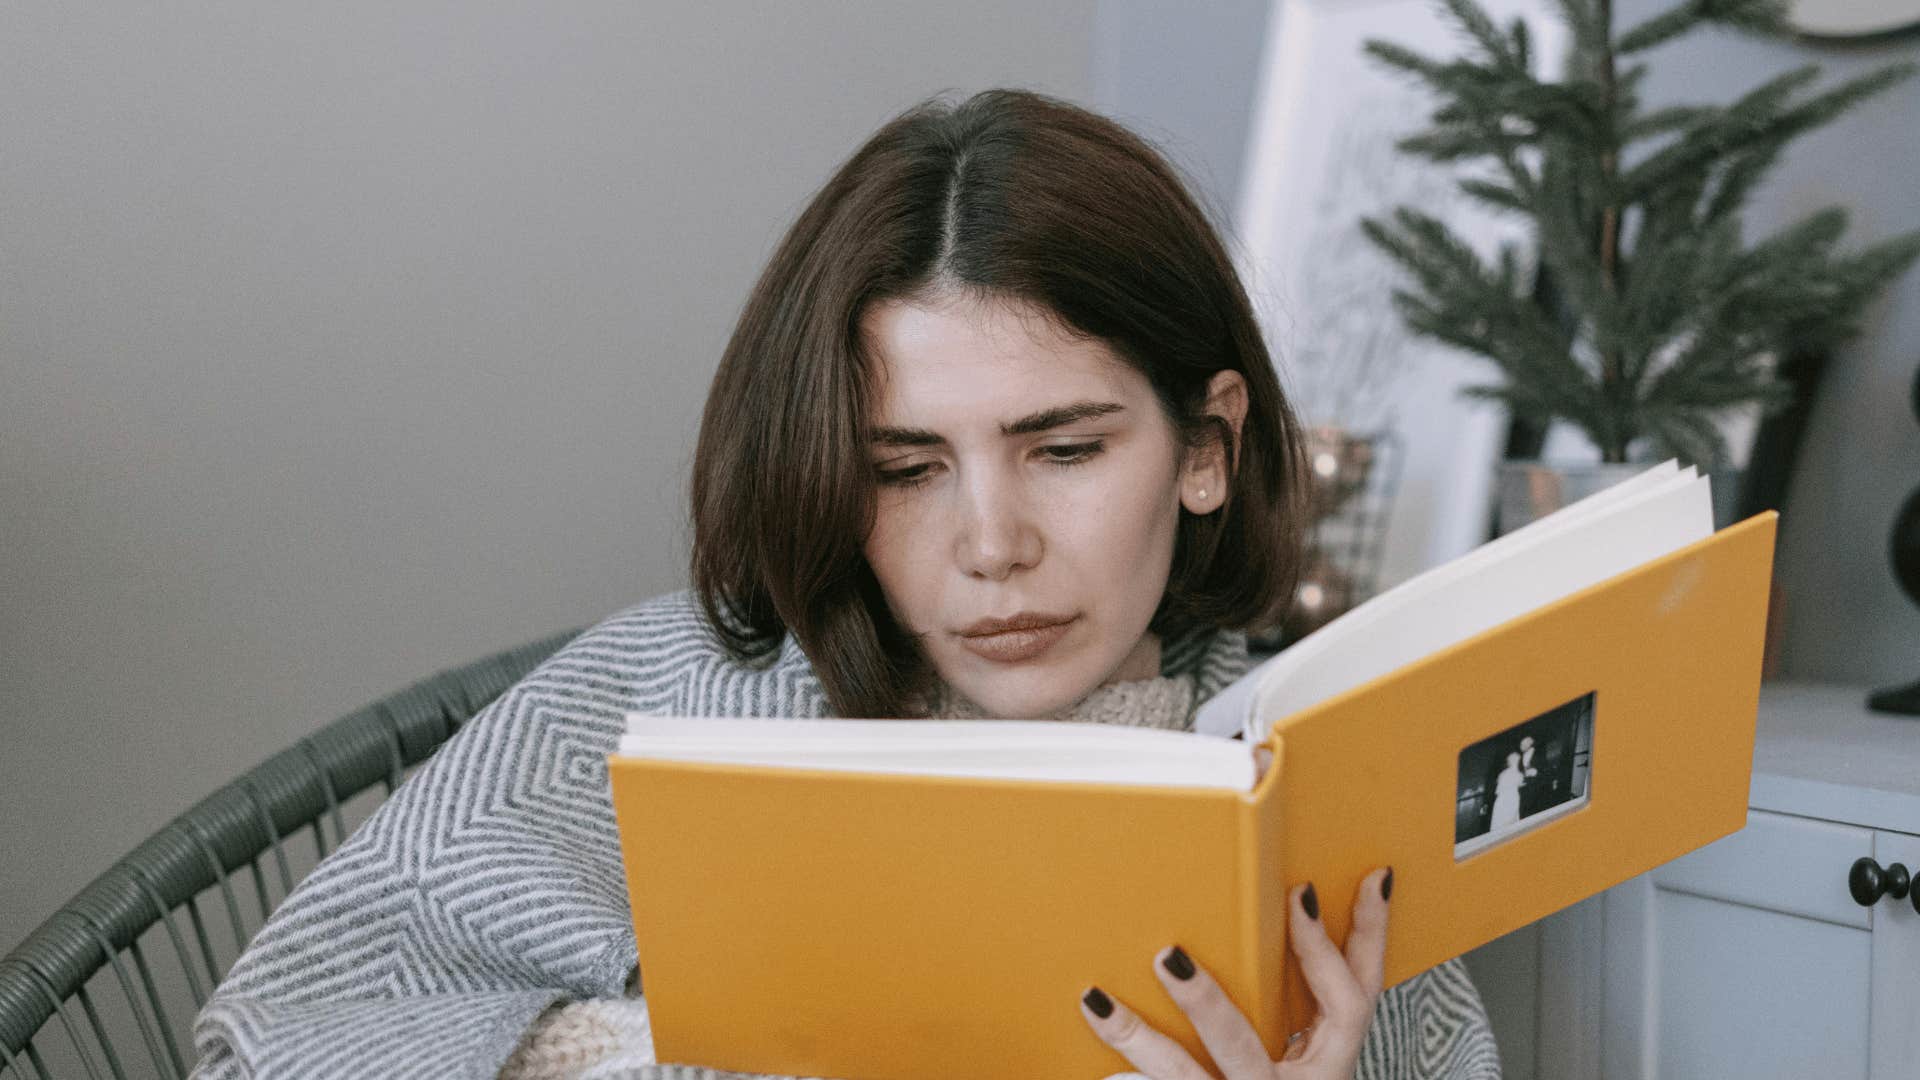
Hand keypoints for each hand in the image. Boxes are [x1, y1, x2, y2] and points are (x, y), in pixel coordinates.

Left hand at [1078, 866, 1391, 1079]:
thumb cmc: (1289, 1078)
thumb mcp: (1316, 1048)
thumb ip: (1307, 994)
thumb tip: (1299, 895)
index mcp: (1327, 1064)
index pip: (1352, 998)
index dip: (1363, 938)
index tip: (1335, 885)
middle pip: (1242, 1047)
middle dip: (1206, 1005)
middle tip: (1169, 958)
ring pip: (1184, 1077)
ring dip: (1139, 1038)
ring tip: (1097, 1000)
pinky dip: (1126, 1065)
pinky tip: (1094, 1026)